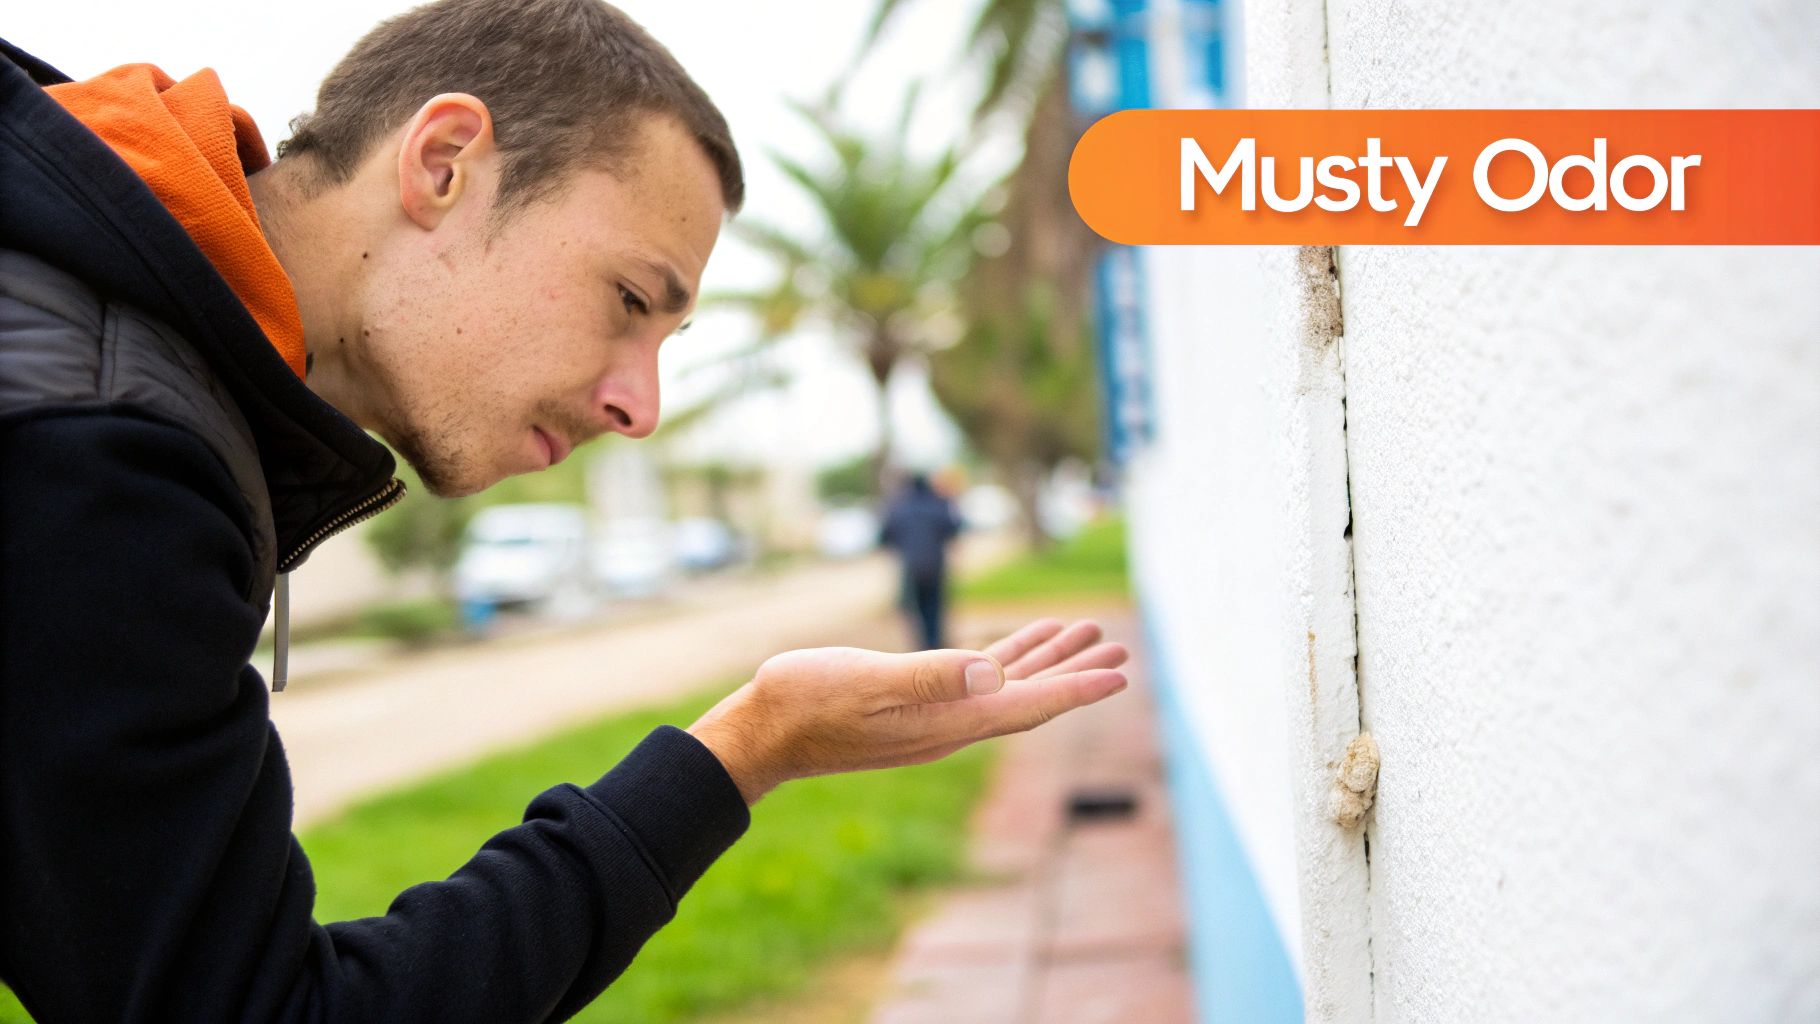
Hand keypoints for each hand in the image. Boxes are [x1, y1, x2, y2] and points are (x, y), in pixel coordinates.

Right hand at [688, 618, 1129, 804]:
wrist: (762, 733)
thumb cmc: (807, 702)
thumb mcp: (868, 681)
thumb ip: (930, 675)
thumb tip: (990, 669)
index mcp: (948, 721)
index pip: (1028, 704)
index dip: (1077, 687)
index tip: (1121, 672)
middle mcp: (951, 724)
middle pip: (1031, 697)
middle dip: (1076, 670)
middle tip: (1119, 646)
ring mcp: (933, 717)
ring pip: (1007, 687)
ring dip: (1047, 660)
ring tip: (1084, 633)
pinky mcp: (914, 705)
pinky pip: (976, 681)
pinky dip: (1006, 659)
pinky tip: (1016, 645)